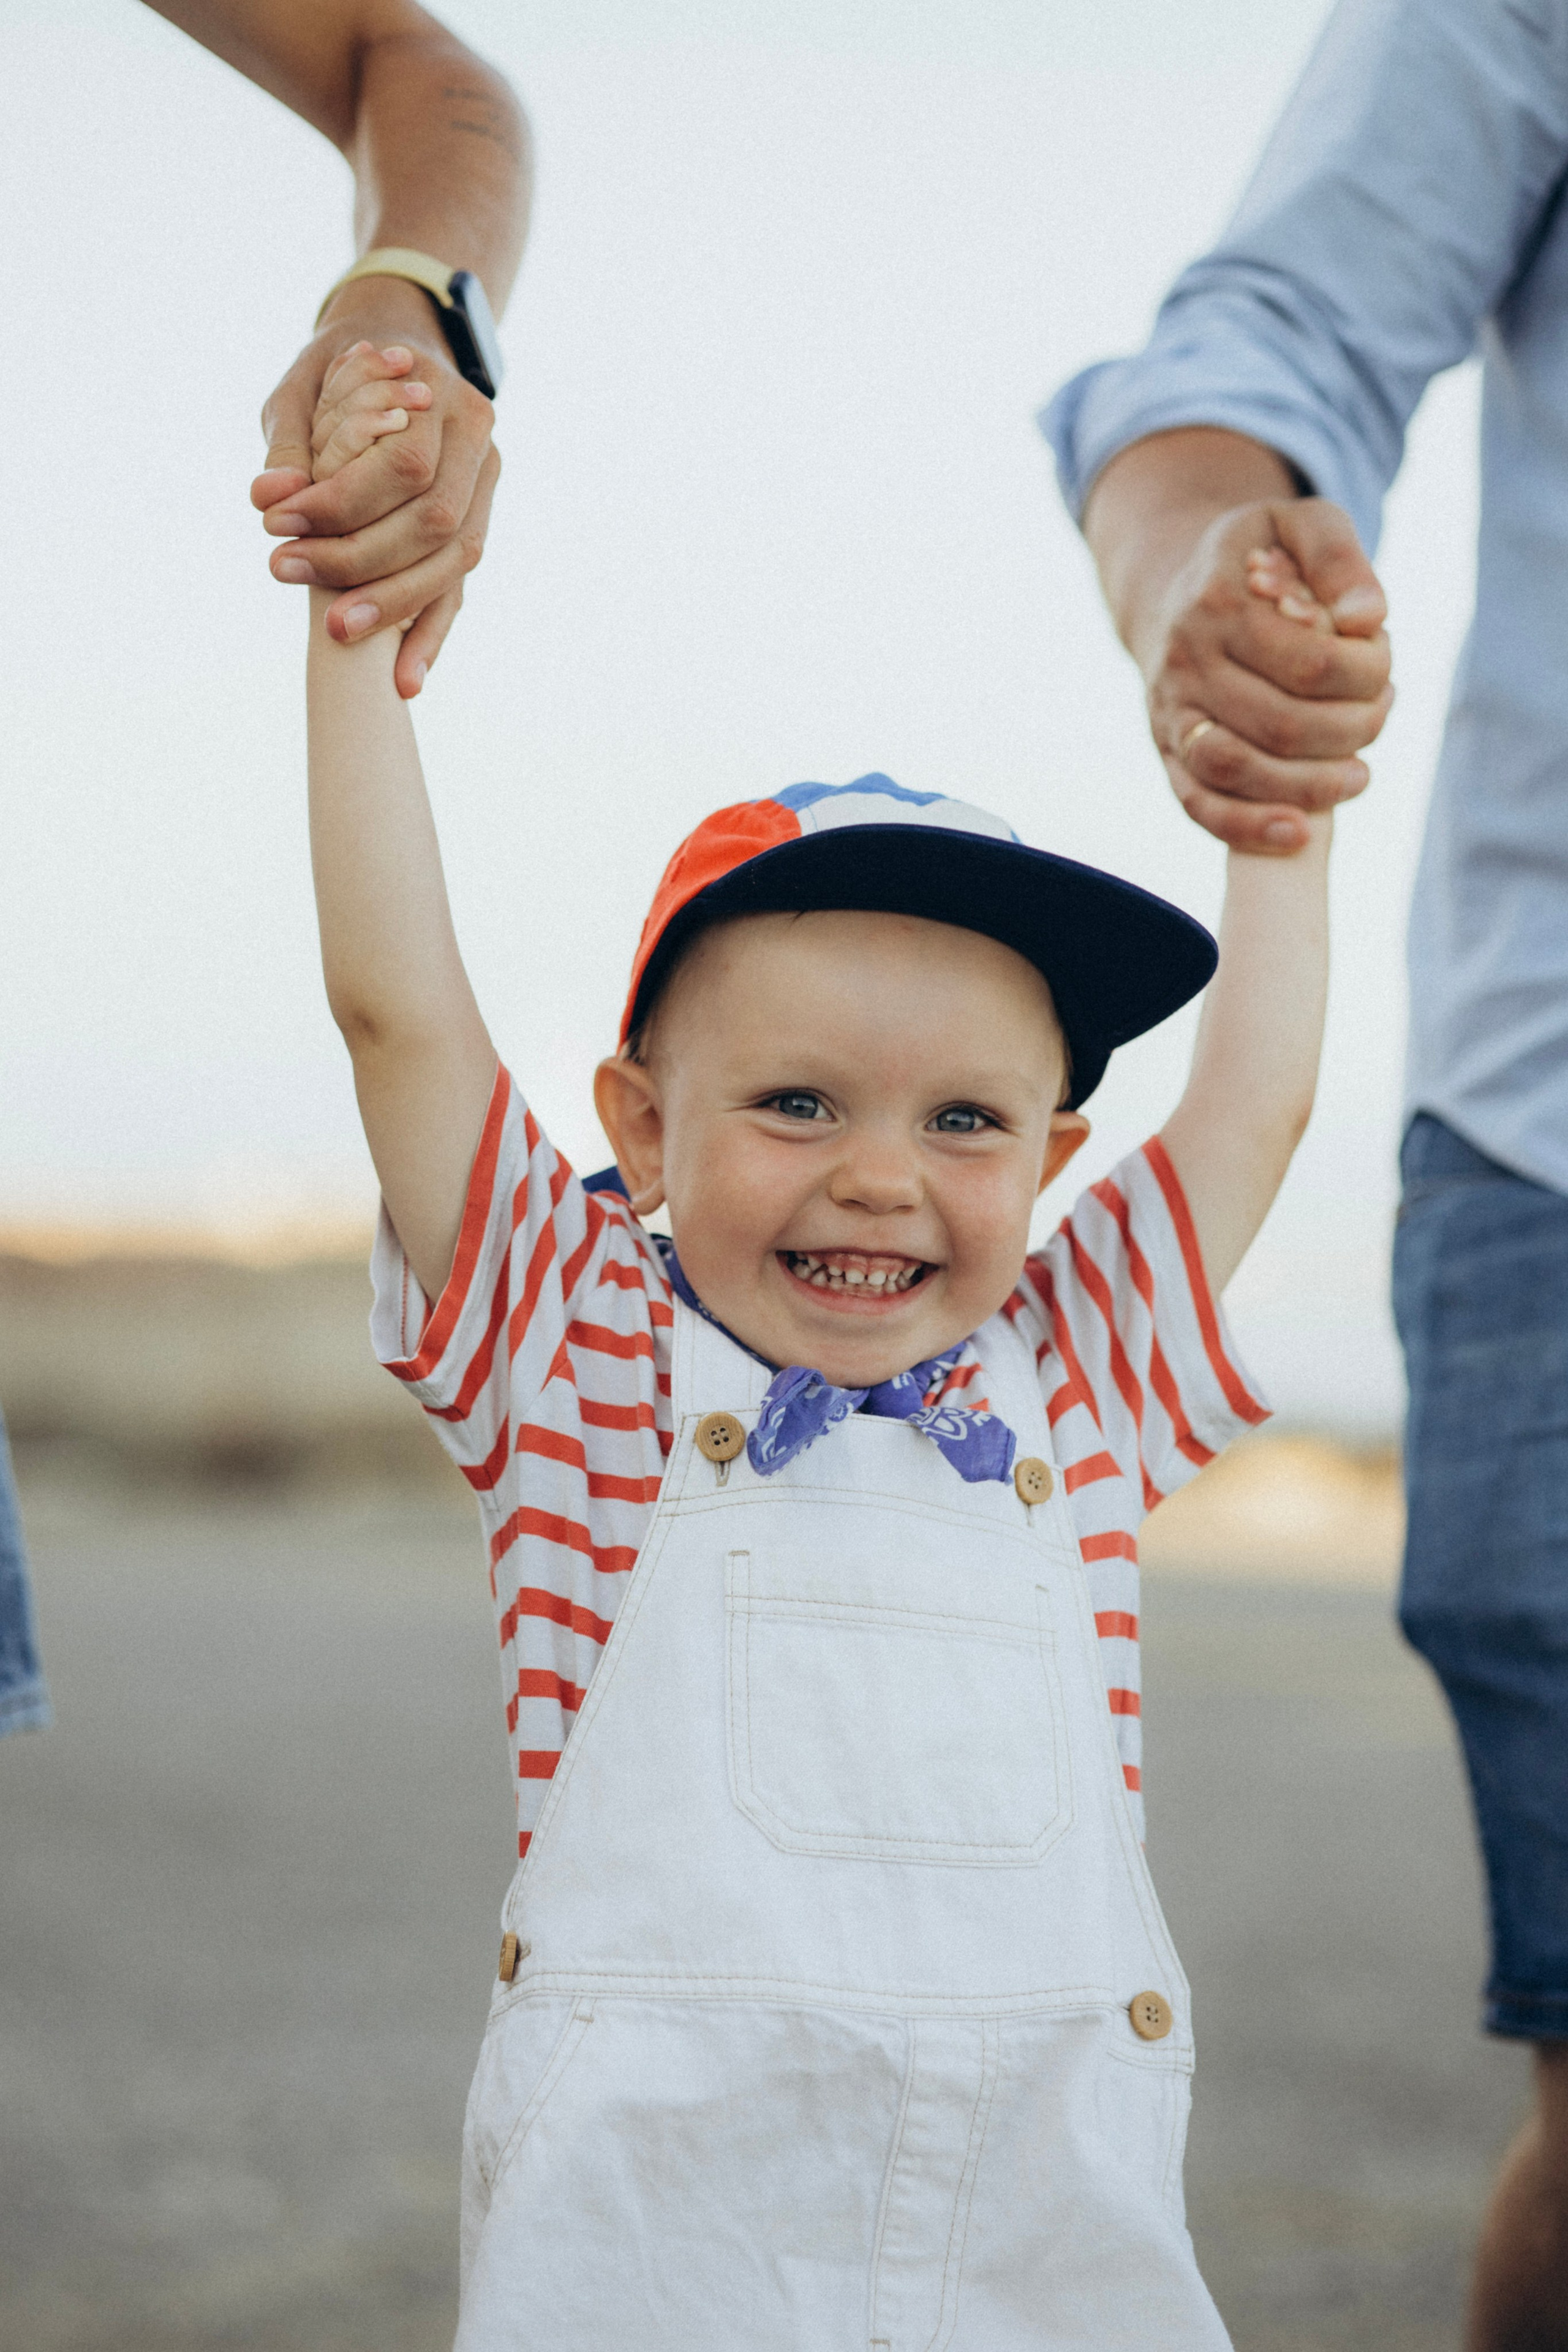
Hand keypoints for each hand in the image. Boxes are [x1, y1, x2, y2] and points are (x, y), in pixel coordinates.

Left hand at [250, 283, 499, 698]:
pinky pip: (458, 590)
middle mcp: (478, 442)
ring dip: (393, 605)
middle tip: (284, 572)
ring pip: (453, 563)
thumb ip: (290, 439)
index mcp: (442, 396)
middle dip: (359, 558)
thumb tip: (268, 498)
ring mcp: (486, 489)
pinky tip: (404, 679)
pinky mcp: (476, 529)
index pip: (404, 466)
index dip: (341, 502)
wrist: (398, 354)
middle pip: (434, 522)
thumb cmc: (343, 371)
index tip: (276, 521)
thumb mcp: (305, 386)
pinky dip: (430, 635)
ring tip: (333, 632)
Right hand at [1140, 497, 1392, 853]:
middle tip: (1380, 715)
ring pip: (1237, 769)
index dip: (1368, 675)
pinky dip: (1247, 827)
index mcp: (1218, 601)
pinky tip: (1299, 834)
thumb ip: (1338, 557)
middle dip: (1351, 730)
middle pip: (1281, 722)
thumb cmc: (1257, 561)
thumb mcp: (1298, 526)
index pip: (1312, 661)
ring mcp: (1170, 712)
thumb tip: (1370, 619)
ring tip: (1359, 776)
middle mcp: (1185, 661)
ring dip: (1310, 786)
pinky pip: (1199, 804)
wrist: (1174, 592)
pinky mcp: (1167, 753)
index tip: (1385, 666)